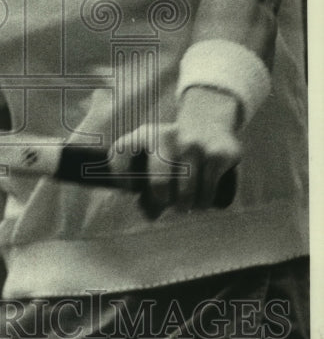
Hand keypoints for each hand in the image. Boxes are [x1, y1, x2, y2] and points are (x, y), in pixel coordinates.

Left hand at [113, 87, 241, 217]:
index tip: (129, 190)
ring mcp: (193, 144)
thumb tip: (149, 214)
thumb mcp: (153, 157)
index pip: (122, 151)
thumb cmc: (172, 150)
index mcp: (144, 133)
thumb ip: (144, 186)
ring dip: (184, 206)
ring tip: (185, 206)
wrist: (209, 123)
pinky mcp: (216, 153)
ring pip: (186, 192)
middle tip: (166, 203)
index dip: (121, 176)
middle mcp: (167, 136)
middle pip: (159, 183)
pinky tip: (200, 203)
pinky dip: (202, 203)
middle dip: (161, 201)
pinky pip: (207, 190)